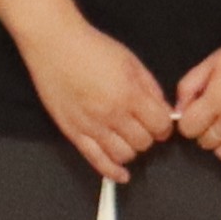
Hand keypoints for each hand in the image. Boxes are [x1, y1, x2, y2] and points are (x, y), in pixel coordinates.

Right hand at [26, 22, 175, 178]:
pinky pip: (97, 161)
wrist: (55, 44)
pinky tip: (122, 174)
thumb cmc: (91, 48)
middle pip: (144, 143)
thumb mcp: (131, 62)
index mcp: (130, 94)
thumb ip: (151, 89)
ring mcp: (92, 126)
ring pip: (124, 155)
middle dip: (148, 136)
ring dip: (131, 149)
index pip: (160, 126)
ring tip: (127, 138)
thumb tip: (165, 111)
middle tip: (142, 126)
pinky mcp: (74, 133)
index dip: (164, 126)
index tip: (160, 122)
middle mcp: (112, 114)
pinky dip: (112, 172)